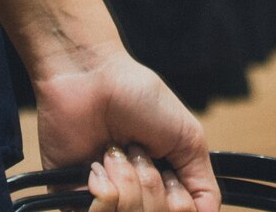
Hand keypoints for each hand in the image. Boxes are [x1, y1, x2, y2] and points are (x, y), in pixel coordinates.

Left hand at [33, 47, 216, 210]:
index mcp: (162, 188)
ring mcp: (103, 201)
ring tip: (117, 152)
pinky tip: (97, 164)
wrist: (91, 77)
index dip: (178, 203)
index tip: (170, 172)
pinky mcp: (71, 200)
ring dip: (128, 184)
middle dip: (152, 186)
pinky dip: (104, 190)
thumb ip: (204, 186)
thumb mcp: (187, 138)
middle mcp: (134, 198)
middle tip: (140, 152)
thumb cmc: (139, 97)